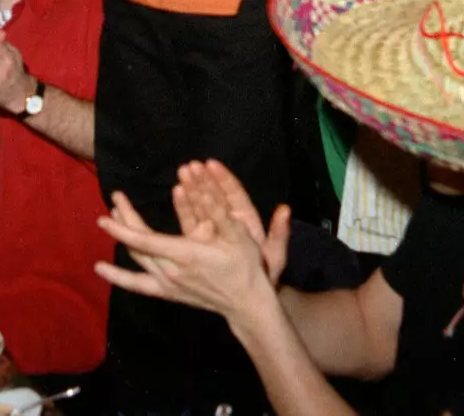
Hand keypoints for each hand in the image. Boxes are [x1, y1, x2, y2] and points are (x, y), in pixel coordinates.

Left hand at [95, 188, 279, 324]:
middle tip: (115, 200)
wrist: (246, 302)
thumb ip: (218, 213)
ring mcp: (167, 284)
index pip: (144, 240)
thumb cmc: (244, 266)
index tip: (105, 216)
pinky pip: (136, 285)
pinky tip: (100, 269)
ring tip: (111, 219)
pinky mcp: (167, 293)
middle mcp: (171, 271)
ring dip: (121, 239)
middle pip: (136, 246)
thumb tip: (202, 192)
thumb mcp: (238, 235)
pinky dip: (117, 277)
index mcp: (185, 254)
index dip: (123, 228)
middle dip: (122, 222)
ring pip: (136, 259)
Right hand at [175, 160, 289, 286]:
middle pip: (215, 197)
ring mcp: (213, 231)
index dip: (224, 180)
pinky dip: (185, 207)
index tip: (212, 164)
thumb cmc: (266, 277)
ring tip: (182, 172)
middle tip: (191, 166)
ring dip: (192, 188)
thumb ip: (279, 234)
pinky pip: (192, 222)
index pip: (234, 196)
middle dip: (204, 180)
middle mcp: (229, 223)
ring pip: (202, 206)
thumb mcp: (275, 257)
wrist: (252, 298)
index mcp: (246, 223)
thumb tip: (286, 210)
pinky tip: (177, 191)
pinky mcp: (200, 242)